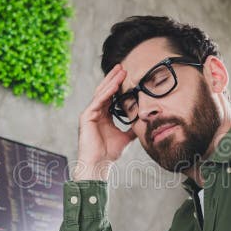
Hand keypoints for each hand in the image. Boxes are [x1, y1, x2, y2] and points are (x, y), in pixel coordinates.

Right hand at [72, 64, 135, 180]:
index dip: (118, 85)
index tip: (127, 74)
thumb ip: (132, 129)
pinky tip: (114, 85)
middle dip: (114, 78)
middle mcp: (96, 112)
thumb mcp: (126, 138)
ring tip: (120, 71)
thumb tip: (144, 124)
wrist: (99, 164)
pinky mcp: (86, 116)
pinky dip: (107, 92)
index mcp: (103, 115)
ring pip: (101, 93)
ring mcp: (90, 113)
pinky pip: (98, 101)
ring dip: (111, 81)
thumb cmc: (109, 153)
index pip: (111, 96)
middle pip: (105, 90)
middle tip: (122, 66)